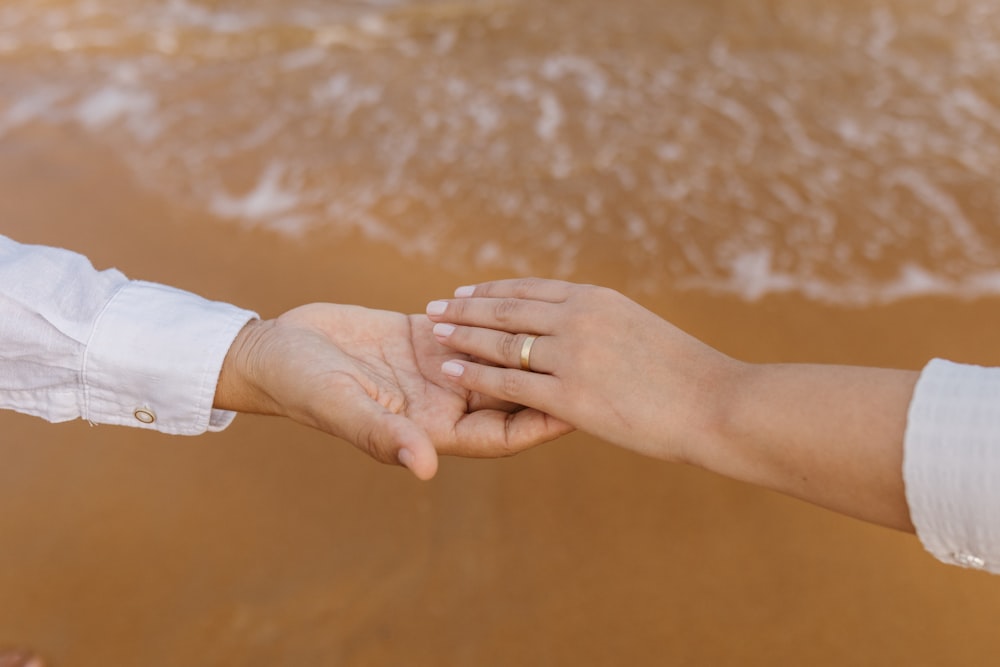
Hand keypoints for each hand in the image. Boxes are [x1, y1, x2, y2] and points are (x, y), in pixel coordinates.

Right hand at [214, 303, 572, 479]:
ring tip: (577, 328)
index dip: (543, 422)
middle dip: (551, 382)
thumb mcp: (342, 406)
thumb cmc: (303, 387)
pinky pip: (475, 331)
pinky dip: (497, 318)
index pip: (504, 433)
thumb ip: (382, 434)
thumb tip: (423, 466)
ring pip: (499, 361)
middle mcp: (443, 403)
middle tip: (601, 364)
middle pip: (512, 397)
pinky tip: (526, 299)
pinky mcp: (427, 339)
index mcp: (432, 430)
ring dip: (529, 346)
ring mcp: (437, 370)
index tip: (584, 408)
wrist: (277, 352)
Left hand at [425, 278, 737, 464]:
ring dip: (462, 335)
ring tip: (434, 333)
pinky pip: (508, 382)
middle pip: (507, 308)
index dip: (493, 290)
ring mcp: (572, 356)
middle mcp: (579, 319)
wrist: (716, 403)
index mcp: (597, 300)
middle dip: (466, 307)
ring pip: (501, 341)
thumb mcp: (641, 330)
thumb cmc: (687, 374)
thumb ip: (604, 325)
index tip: (466, 291)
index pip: (531, 288)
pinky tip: (450, 370)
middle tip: (435, 307)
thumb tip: (582, 326)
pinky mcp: (570, 396)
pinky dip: (474, 374)